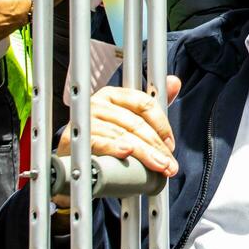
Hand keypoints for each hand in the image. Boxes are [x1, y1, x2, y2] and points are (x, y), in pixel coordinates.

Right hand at [54, 77, 181, 209]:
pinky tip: (127, 152)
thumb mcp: (128, 121)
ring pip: (122, 135)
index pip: (143, 103)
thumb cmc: (103, 139)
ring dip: (144, 153)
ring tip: (158, 166)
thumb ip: (151, 106)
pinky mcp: (74, 139)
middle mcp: (98, 103)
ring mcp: (85, 120)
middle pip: (135, 122)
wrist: (75, 162)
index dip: (161, 124)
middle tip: (169, 164)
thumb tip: (174, 81)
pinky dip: (114, 147)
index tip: (170, 144)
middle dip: (156, 145)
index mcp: (113, 95)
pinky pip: (98, 142)